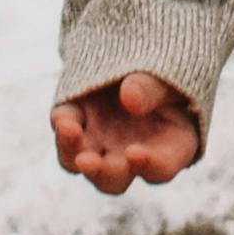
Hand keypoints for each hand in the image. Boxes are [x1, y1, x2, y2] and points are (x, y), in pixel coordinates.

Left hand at [48, 70, 203, 194]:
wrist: (137, 55)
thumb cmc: (165, 75)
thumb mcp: (169, 77)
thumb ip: (154, 90)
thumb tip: (130, 98)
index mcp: (170, 147)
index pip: (161, 168)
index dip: (149, 165)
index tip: (133, 152)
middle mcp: (130, 155)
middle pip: (114, 179)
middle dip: (101, 172)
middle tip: (89, 162)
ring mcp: (100, 143)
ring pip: (81, 162)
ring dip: (73, 152)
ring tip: (68, 131)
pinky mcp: (76, 123)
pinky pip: (65, 131)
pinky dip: (63, 126)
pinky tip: (63, 119)